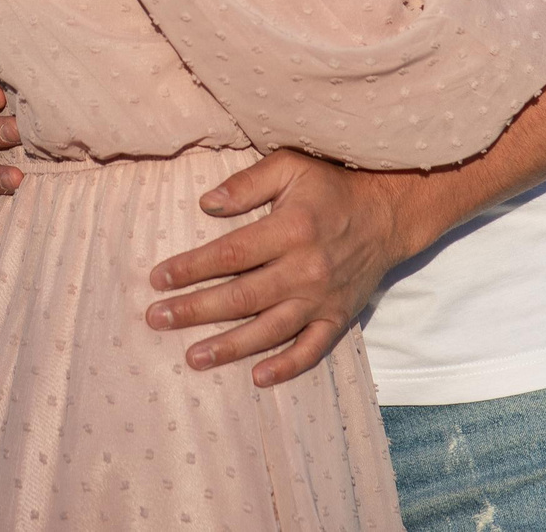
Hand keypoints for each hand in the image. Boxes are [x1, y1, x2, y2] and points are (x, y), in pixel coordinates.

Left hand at [144, 151, 418, 386]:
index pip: (230, 253)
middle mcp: (306, 269)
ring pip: (270, 330)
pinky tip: (257, 377)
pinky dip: (286, 367)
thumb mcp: (290, 166)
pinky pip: (312, 350)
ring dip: (229, 347)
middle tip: (156, 319)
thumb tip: (206, 204)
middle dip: (195, 310)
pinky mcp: (339, 318)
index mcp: (291, 229)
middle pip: (242, 297)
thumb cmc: (332, 185)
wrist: (389, 212)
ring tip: (192, 357)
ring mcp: (323, 298)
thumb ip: (247, 184)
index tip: (158, 279)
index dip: (192, 268)